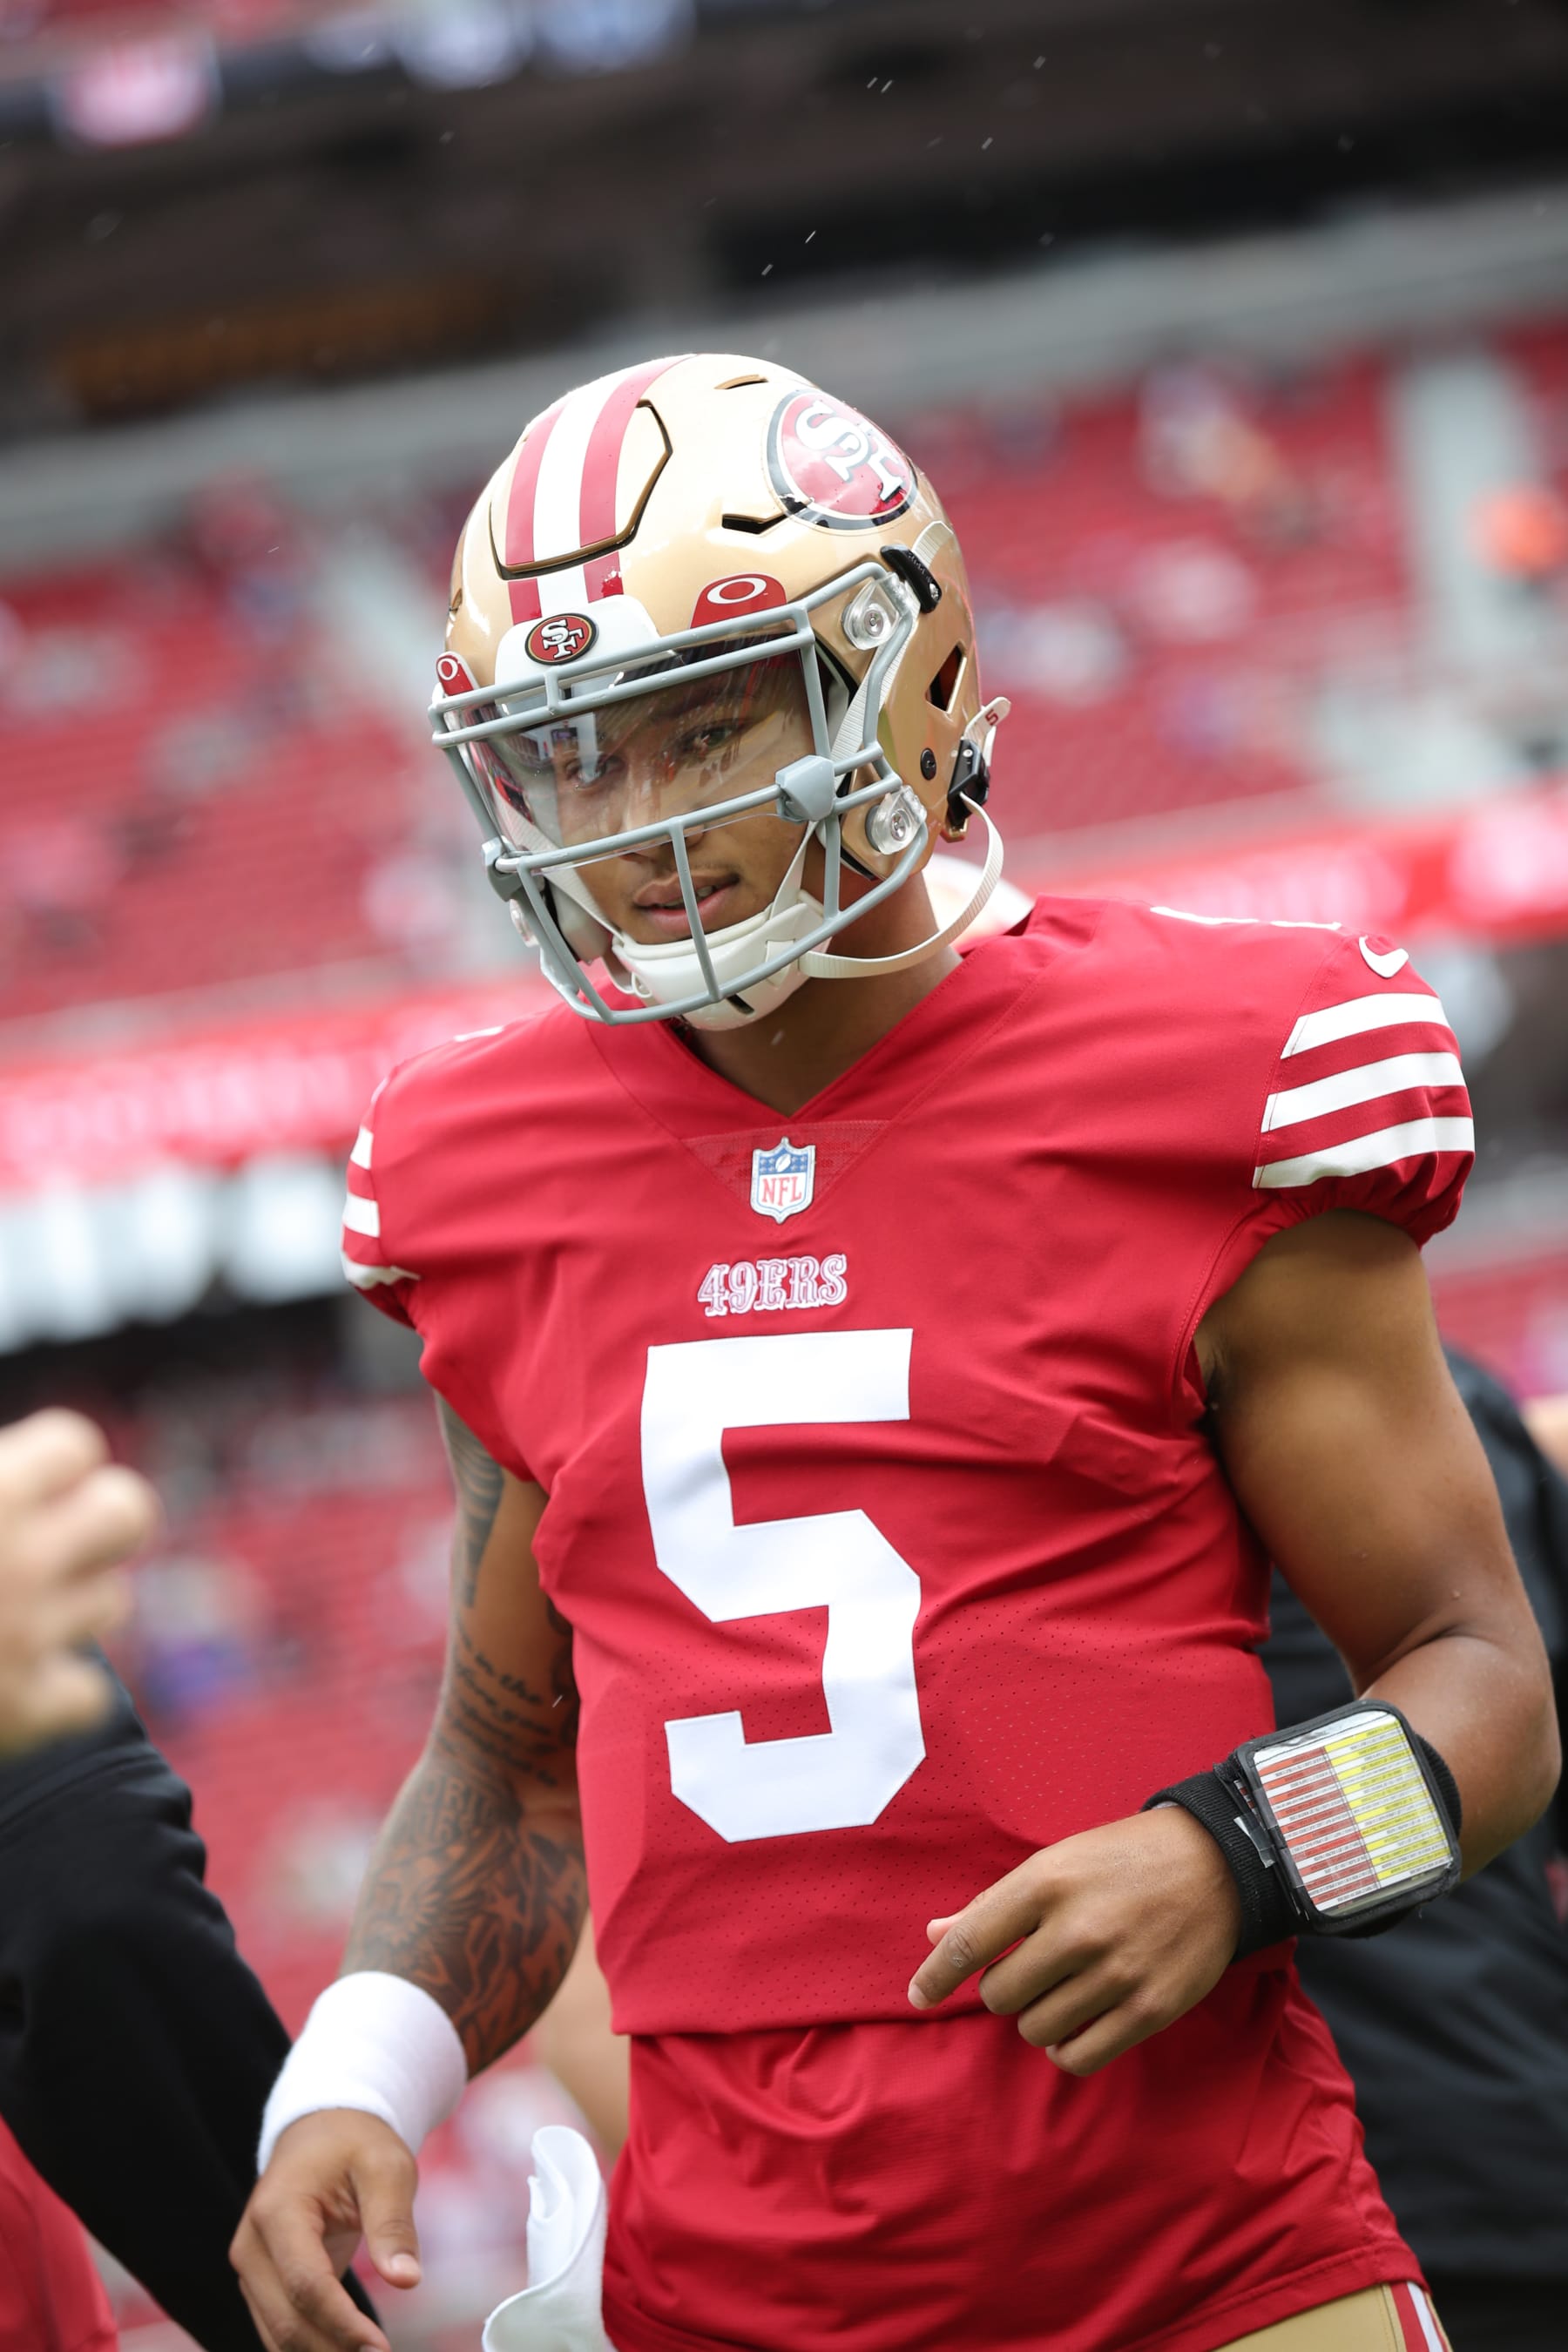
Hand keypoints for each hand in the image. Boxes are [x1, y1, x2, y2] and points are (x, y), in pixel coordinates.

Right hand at [0, 1411, 155, 1753]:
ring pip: (110, 1601)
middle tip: (57, 1538)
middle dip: (100, 1519)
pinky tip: (15, 1680)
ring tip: (10, 1613)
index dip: (55, 1464)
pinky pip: (90, 1696)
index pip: (76, 1445)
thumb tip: (29, 1468)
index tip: (30, 1483)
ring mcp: (25, 1640)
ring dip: (71, 1603)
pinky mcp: (20, 1716)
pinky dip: (58, 1691)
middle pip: (129, 1511)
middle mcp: (16, 1560)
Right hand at [231, 2111, 420, 2351]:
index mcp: (278, 2211)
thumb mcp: (386, 2167)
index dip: (342, 2324)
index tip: (380, 2349)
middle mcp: (252, 2244)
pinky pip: (279, 2326)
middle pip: (286, 2319)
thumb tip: (407, 2280)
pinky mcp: (262, 2280)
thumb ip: (393, 2223)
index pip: (306, 2285)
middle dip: (332, 2349)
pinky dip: (311, 2346)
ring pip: (278, 2332)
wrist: (323, 2128)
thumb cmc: (356, 2143)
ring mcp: (252, 2266)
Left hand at [907, 1807, 1242, 2075]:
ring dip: (1034, 2016)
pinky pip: (1079, 2057)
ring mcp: (1116, 1973)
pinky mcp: (1149, 2009)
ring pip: (1035, 2028)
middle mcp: (1079, 1930)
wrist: (1215, 1865)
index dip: (936, 1974)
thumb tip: (936, 1936)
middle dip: (1002, 1988)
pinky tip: (1071, 2026)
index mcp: (1048, 1883)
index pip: (972, 1941)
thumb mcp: (1054, 1863)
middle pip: (1000, 1993)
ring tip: (1057, 1990)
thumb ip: (993, 1905)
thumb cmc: (1121, 1861)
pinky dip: (1063, 2049)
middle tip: (1027, 1968)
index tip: (917, 1995)